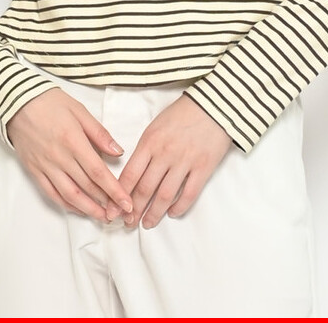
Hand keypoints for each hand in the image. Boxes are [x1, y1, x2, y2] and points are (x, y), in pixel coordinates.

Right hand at [6, 88, 133, 222]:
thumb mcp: (79, 110)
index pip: (98, 172)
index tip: (127, 203)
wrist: (17, 102)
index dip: (114, 190)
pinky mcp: (34, 171)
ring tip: (103, 217)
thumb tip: (118, 151)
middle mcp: (59, 158)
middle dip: (106, 203)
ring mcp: (46, 166)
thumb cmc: (50, 102)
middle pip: (87, 187)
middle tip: (120, 213)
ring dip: (88, 209)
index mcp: (73, 141)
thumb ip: (99, 133)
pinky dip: (66, 205)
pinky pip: (52, 193)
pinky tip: (79, 208)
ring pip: (70, 195)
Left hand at [117, 93, 232, 228]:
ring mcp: (185, 161)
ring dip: (154, 213)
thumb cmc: (182, 113)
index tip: (113, 209)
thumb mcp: (156, 125)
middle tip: (127, 223)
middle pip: (145, 189)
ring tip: (147, 223)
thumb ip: (145, 149)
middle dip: (134, 210)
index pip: (130, 174)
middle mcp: (165, 153)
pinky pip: (189, 193)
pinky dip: (179, 207)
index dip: (119, 195)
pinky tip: (171, 213)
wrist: (214, 104)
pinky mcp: (203, 167)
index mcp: (150, 141)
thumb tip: (134, 174)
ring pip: (164, 195)